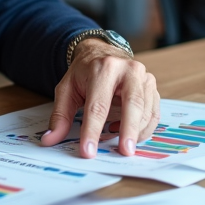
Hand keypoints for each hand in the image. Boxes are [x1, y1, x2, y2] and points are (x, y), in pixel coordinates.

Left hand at [40, 38, 159, 158]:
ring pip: (145, 110)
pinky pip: (154, 112)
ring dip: (135, 132)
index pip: (98, 105)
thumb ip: (60, 115)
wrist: (103, 52)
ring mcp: (143, 76)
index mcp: (103, 69)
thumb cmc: (84, 73)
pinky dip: (144, 128)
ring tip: (118, 141)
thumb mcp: (66, 89)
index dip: (92, 130)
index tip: (88, 151)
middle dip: (128, 130)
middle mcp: (127, 70)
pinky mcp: (152, 85)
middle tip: (124, 152)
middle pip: (132, 104)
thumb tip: (50, 139)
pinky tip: (131, 133)